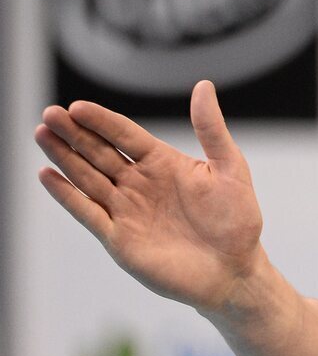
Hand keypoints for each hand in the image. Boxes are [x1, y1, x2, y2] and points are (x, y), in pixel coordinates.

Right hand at [35, 80, 263, 312]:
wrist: (234, 269)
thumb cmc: (236, 218)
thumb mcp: (229, 167)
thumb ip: (211, 128)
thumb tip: (203, 85)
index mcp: (163, 163)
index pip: (125, 135)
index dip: (102, 121)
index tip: (77, 106)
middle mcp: (140, 183)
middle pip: (99, 152)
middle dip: (74, 133)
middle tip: (49, 113)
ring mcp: (127, 210)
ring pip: (87, 177)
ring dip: (64, 157)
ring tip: (42, 134)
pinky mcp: (120, 239)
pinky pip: (88, 212)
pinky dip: (67, 195)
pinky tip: (48, 175)